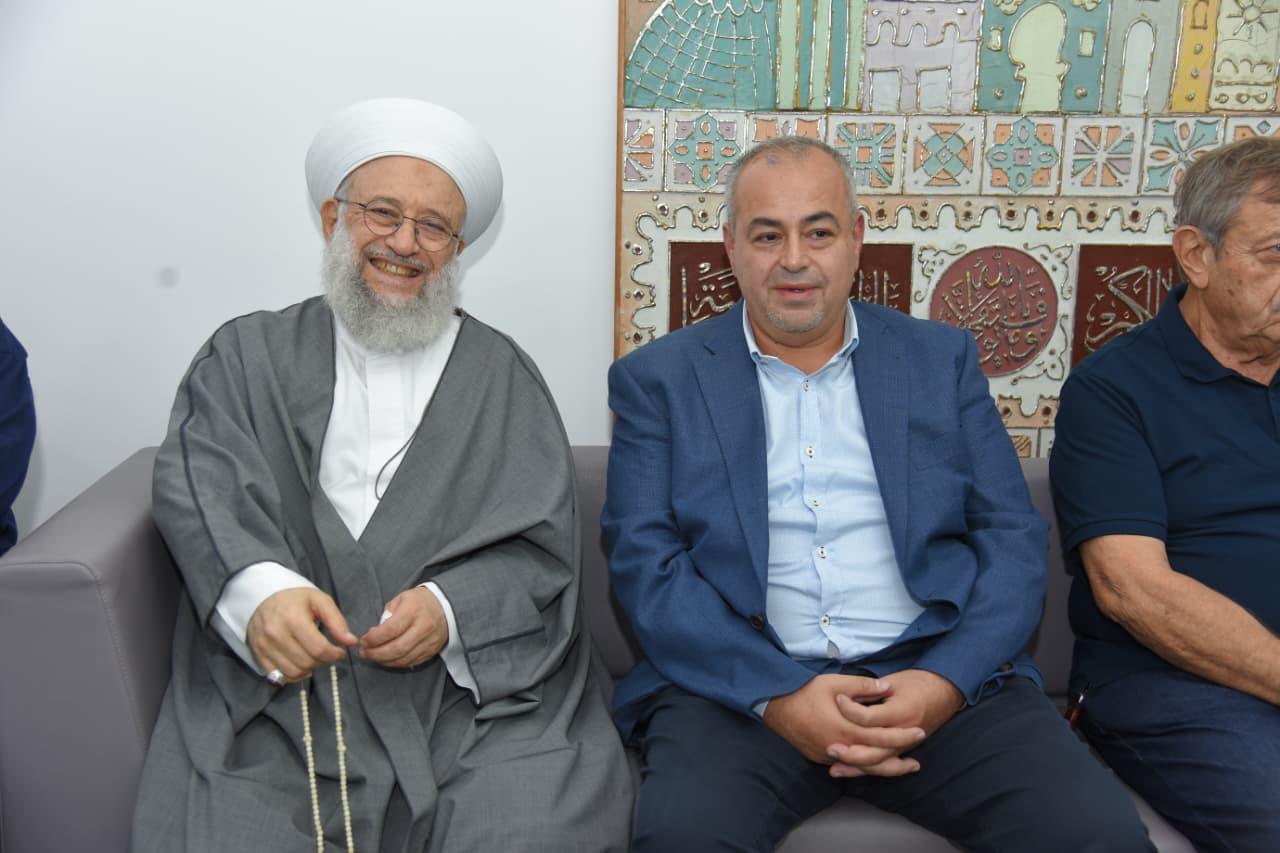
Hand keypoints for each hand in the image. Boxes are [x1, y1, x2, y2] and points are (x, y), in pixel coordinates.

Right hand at [247, 588, 357, 683]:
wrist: (262, 596)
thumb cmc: (295, 598)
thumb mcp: (319, 601)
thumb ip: (336, 621)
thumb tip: (351, 641)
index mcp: (293, 619)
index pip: (319, 649)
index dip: (335, 654)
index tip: (340, 652)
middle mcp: (276, 634)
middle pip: (306, 662)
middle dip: (323, 662)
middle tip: (328, 654)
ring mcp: (264, 646)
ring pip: (293, 672)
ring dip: (309, 669)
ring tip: (315, 658)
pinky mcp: (258, 654)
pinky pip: (278, 676)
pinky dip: (293, 675)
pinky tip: (300, 664)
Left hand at [358, 587, 447, 667]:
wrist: (445, 607)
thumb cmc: (418, 602)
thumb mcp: (401, 599)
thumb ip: (386, 615)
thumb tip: (373, 633)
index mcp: (414, 610)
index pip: (391, 629)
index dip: (374, 638)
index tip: (363, 641)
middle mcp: (423, 627)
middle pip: (397, 648)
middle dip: (376, 653)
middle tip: (364, 653)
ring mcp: (429, 641)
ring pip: (404, 658)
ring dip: (384, 661)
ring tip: (372, 657)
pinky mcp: (431, 651)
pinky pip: (411, 662)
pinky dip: (396, 663)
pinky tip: (386, 660)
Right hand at [763, 674, 923, 776]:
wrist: (774, 706)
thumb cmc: (803, 691)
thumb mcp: (833, 682)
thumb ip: (862, 686)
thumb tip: (886, 688)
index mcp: (845, 729)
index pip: (881, 737)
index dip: (902, 736)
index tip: (920, 731)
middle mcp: (839, 747)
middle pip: (876, 761)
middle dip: (899, 759)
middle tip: (918, 760)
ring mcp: (829, 756)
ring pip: (863, 769)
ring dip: (886, 769)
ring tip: (904, 768)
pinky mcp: (822, 758)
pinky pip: (849, 767)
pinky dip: (866, 768)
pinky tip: (876, 765)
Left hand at [827, 668, 963, 775]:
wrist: (945, 691)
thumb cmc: (918, 682)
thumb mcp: (894, 680)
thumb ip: (871, 690)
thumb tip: (847, 696)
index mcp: (901, 712)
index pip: (869, 718)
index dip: (850, 709)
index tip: (837, 700)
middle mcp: (905, 733)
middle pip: (874, 749)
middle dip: (850, 751)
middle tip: (829, 747)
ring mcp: (906, 744)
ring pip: (879, 763)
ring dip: (856, 767)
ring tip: (834, 769)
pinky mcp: (904, 749)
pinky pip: (885, 765)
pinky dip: (867, 770)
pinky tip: (850, 772)